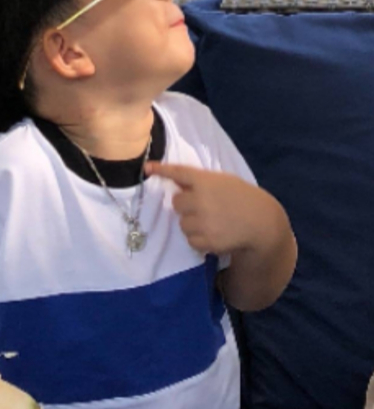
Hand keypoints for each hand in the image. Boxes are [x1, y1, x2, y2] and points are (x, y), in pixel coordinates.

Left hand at [145, 162, 276, 256]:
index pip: (179, 172)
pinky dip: (199, 239)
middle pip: (176, 202)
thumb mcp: (222, 182)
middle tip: (203, 207)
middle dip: (186, 205)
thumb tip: (176, 184)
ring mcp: (203, 221)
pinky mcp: (206, 241)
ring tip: (212, 221)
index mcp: (206, 181)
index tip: (147, 167)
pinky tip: (215, 233)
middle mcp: (201, 199)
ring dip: (192, 223)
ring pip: (182, 223)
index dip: (162, 170)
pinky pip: (190, 240)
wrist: (261, 222)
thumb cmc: (240, 198)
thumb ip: (200, 182)